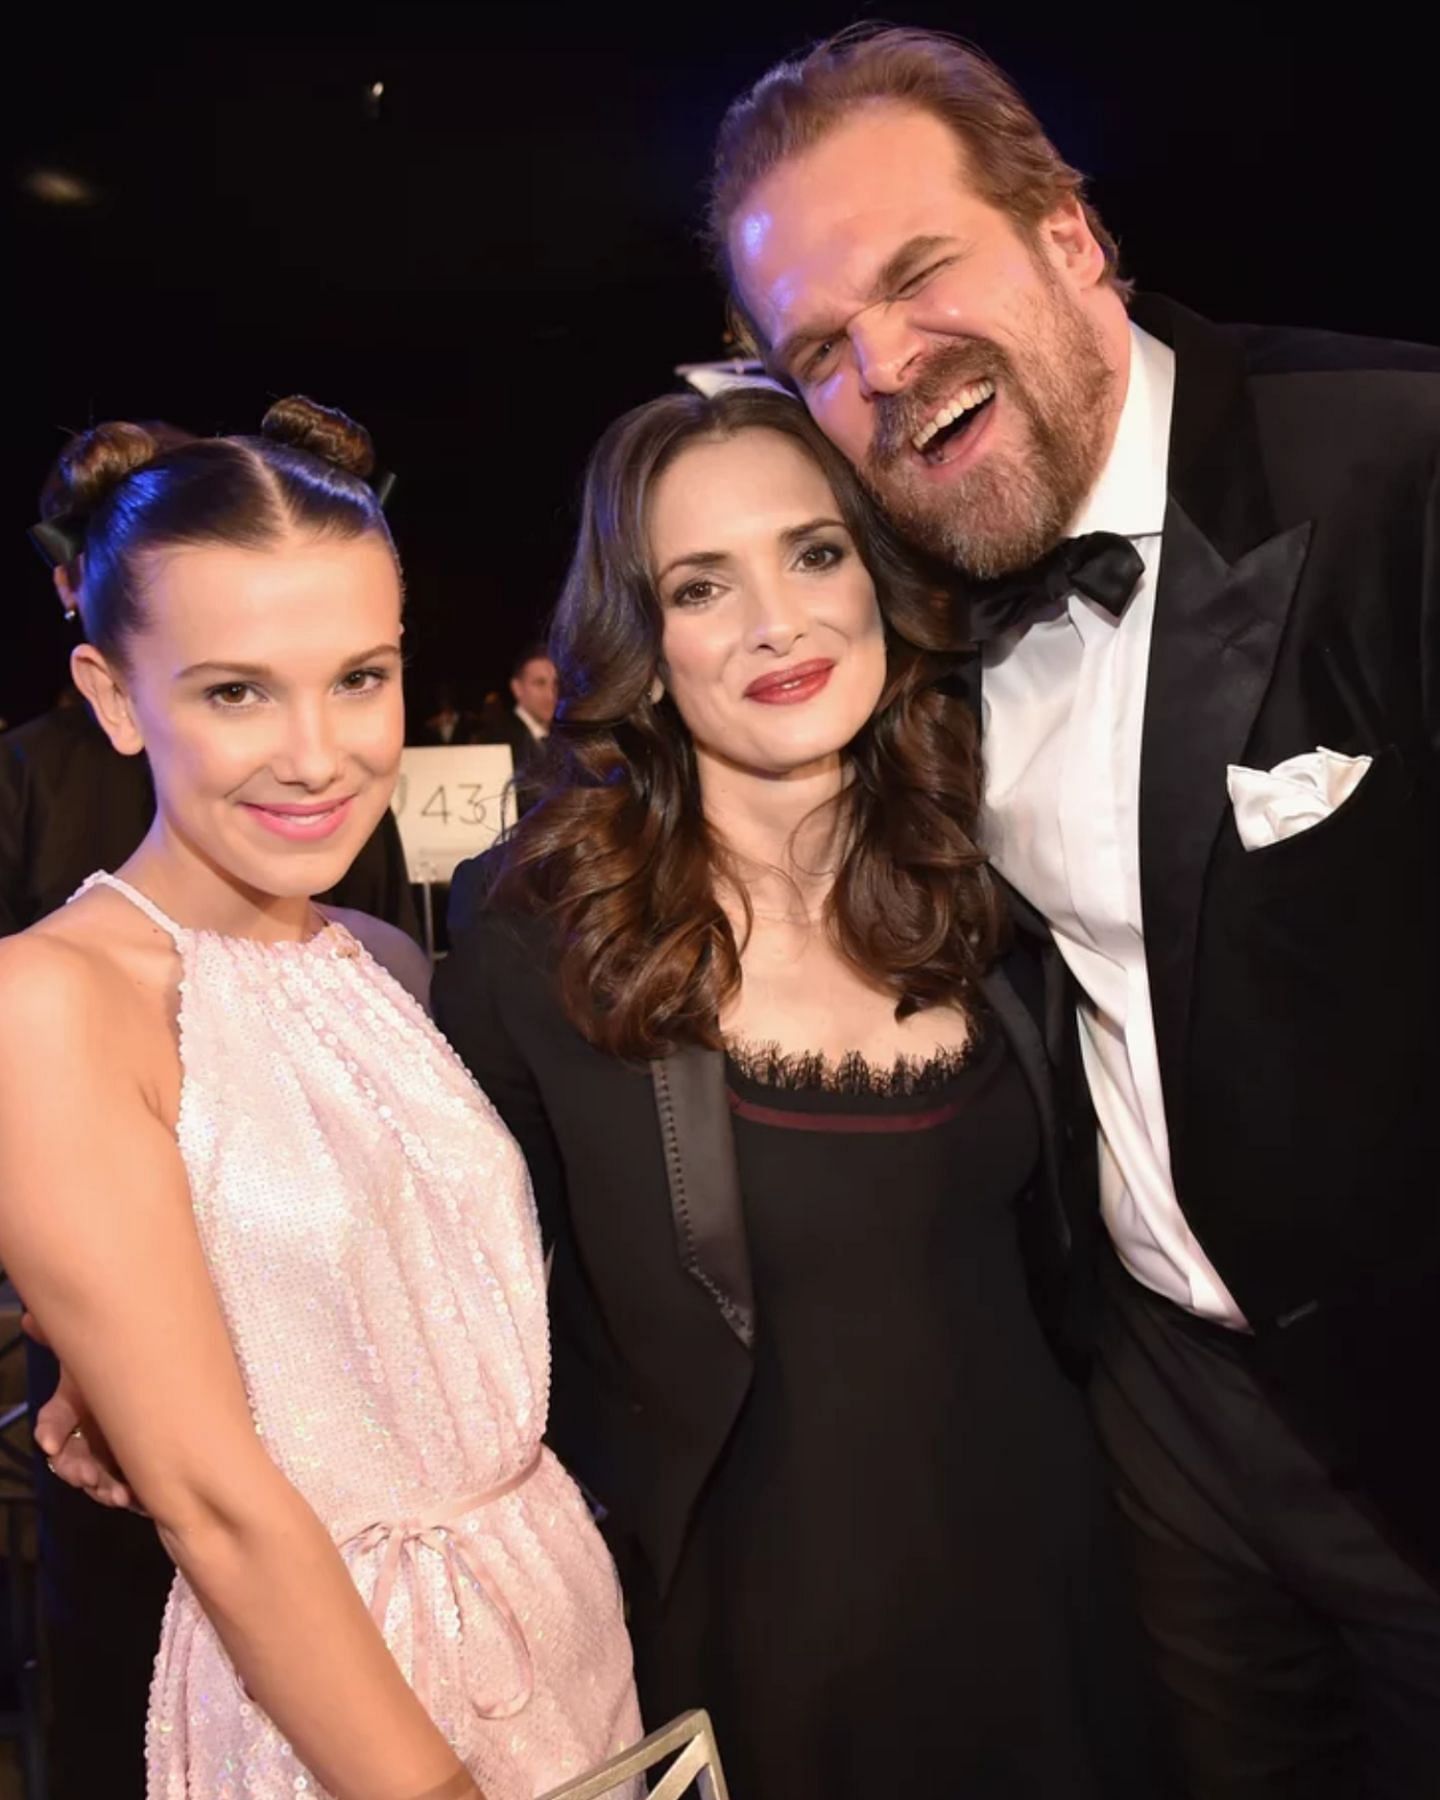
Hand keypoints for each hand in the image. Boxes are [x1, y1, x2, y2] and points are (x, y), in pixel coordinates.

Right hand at [27, 1319, 142, 1512]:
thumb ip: (70, 1336)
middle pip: (69, 1459)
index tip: (49, 1442)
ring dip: (101, 1488)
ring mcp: (106, 1453)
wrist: (168, 1381)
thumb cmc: (130, 1361)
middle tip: (88, 1476)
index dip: (49, 1431)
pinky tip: (135, 1498)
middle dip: (76, 1470)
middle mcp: (86, 1433)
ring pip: (93, 1478)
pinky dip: (126, 1495)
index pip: (52, 1422)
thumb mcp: (105, 1348)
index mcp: (75, 1405)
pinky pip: (121, 1489)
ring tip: (118, 1493)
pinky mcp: (128, 1469)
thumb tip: (31, 1318)